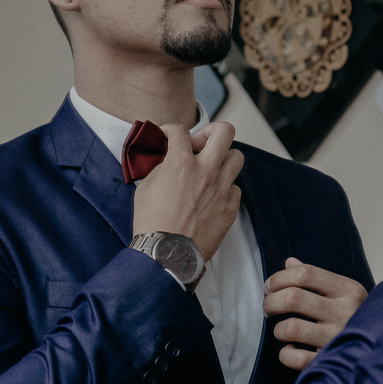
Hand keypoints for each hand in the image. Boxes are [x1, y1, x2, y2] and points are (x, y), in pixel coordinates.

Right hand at [133, 121, 243, 260]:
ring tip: (209, 168)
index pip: (180, 130)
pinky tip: (212, 195)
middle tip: (200, 143)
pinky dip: (225, 188)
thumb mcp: (146, 188)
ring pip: (236, 157)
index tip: (169, 135)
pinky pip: (235, 188)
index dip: (171, 129)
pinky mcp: (230, 208)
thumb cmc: (153, 224)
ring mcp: (222, 189)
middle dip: (211, 131)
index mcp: (181, 164)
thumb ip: (161, 167)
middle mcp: (206, 171)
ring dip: (222, 158)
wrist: (167, 254)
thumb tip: (169, 160)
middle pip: (224, 131)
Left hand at [263, 257, 368, 370]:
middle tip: (269, 307)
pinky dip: (286, 354)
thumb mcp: (345, 292)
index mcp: (349, 290)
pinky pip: (295, 357)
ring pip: (291, 328)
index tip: (269, 286)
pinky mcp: (332, 362)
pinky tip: (292, 349)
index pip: (306, 273)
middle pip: (294, 298)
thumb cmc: (357, 318)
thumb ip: (317, 278)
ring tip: (282, 330)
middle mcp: (345, 312)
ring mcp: (338, 338)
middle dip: (271, 302)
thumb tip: (289, 263)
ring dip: (278, 329)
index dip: (280, 278)